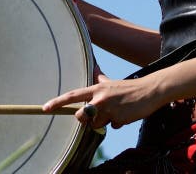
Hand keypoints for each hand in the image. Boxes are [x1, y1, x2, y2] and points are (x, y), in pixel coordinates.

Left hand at [43, 74, 161, 129]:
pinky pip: (112, 127)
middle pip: (81, 116)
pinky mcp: (118, 118)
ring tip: (117, 110)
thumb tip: (94, 68)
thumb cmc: (129, 88)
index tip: (45, 108)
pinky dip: (118, 123)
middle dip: (87, 119)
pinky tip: (126, 114)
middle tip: (100, 112)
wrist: (150, 90)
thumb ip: (100, 79)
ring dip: (106, 121)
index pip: (72, 95)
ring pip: (97, 125)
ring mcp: (109, 108)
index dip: (57, 102)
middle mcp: (100, 98)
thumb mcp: (111, 82)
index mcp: (97, 88)